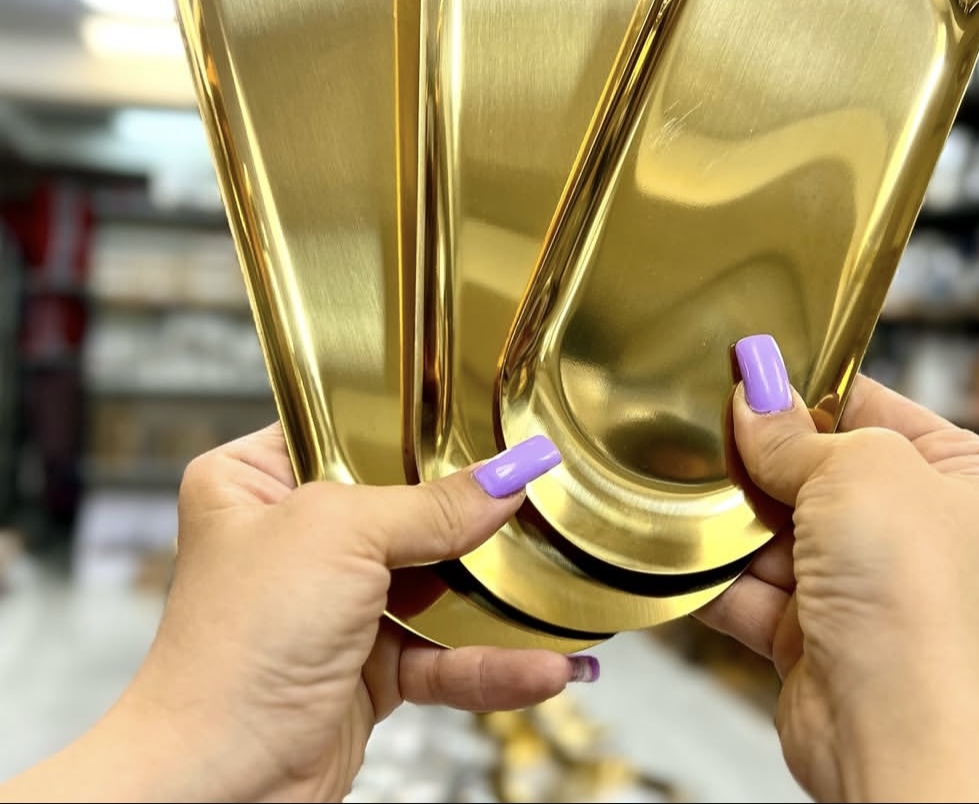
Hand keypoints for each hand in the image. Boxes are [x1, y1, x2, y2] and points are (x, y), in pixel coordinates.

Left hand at [2, 425, 595, 803]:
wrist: (214, 787)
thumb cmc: (234, 649)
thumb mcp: (340, 536)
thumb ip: (433, 504)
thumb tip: (510, 473)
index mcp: (258, 480)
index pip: (355, 430)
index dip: (420, 427)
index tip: (490, 418)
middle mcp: (297, 538)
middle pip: (410, 506)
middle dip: (476, 513)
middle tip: (541, 493)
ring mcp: (335, 605)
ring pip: (437, 583)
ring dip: (498, 597)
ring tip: (558, 587)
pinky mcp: (367, 668)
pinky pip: (445, 654)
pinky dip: (493, 663)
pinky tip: (541, 664)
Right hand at [697, 334, 978, 803]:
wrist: (893, 736)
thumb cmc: (916, 602)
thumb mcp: (854, 472)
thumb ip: (792, 429)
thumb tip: (755, 386)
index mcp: (971, 477)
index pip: (877, 406)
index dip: (812, 387)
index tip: (752, 367)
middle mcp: (924, 531)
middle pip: (821, 467)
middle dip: (766, 457)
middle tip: (711, 425)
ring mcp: (870, 584)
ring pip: (781, 526)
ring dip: (737, 516)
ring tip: (691, 488)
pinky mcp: (818, 632)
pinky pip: (754, 585)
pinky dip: (718, 570)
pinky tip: (681, 544)